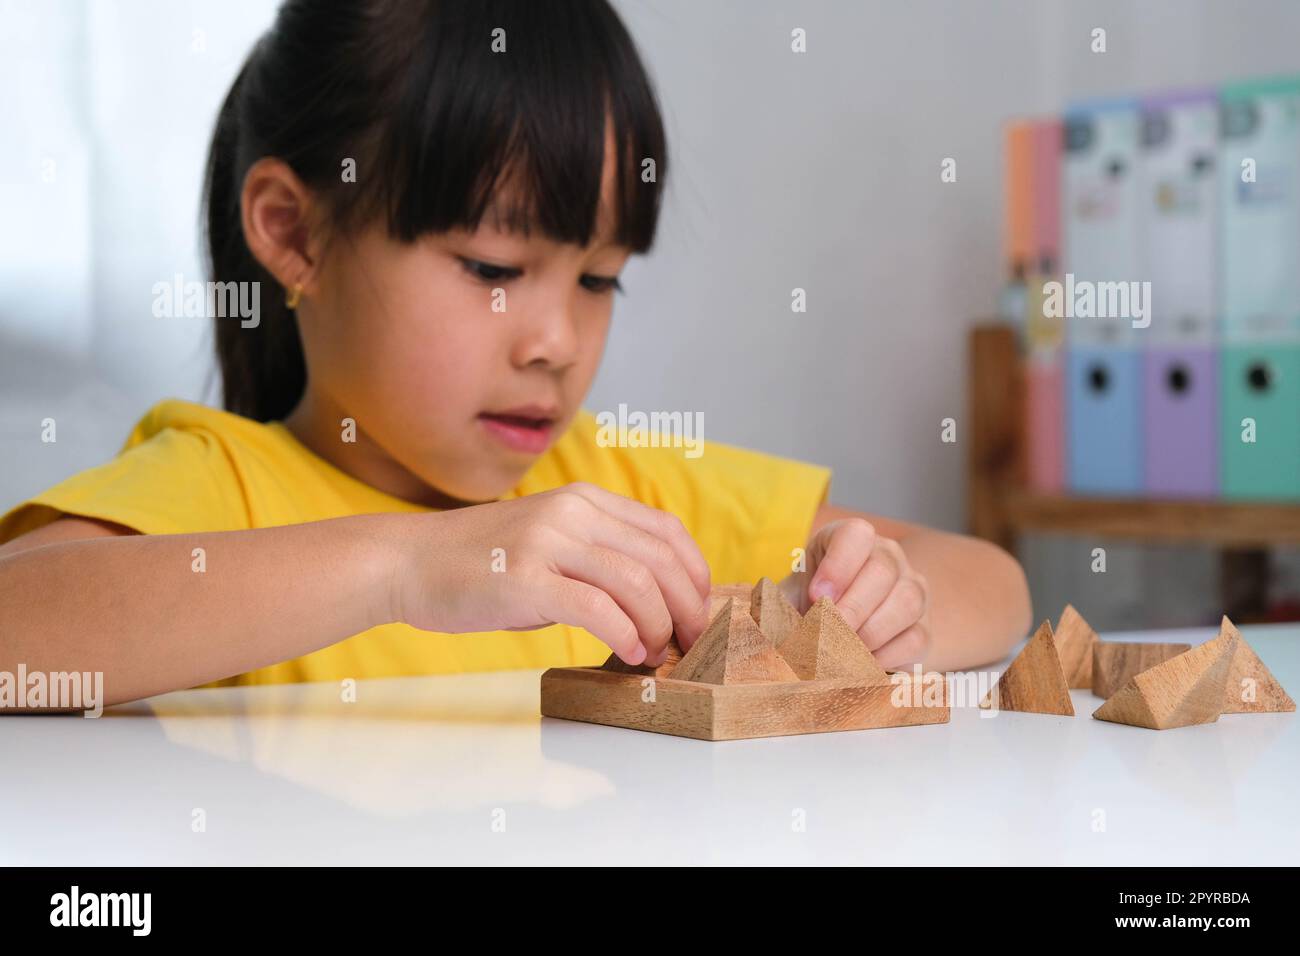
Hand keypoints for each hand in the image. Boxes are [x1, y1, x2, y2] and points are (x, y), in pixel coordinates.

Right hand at [391, 483, 711, 664]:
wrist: (408, 562)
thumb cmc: (479, 563)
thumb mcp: (547, 541)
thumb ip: (594, 558)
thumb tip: (651, 604)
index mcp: (583, 500)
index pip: (664, 530)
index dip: (694, 572)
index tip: (699, 608)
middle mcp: (571, 512)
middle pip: (658, 558)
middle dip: (686, 605)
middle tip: (690, 641)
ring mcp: (547, 542)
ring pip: (634, 582)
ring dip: (657, 625)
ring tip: (656, 652)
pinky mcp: (525, 578)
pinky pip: (596, 607)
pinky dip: (623, 634)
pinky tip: (627, 653)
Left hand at [784, 518, 930, 669]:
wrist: (837, 631)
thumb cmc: (808, 607)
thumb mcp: (787, 598)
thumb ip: (775, 606)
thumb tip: (764, 624)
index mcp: (849, 540)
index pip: (856, 534)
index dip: (838, 565)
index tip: (816, 596)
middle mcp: (887, 557)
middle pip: (884, 570)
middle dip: (852, 606)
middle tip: (826, 634)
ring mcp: (912, 589)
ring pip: (907, 602)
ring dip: (870, 632)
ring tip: (841, 651)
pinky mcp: (923, 626)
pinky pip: (916, 637)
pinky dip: (887, 655)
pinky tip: (861, 664)